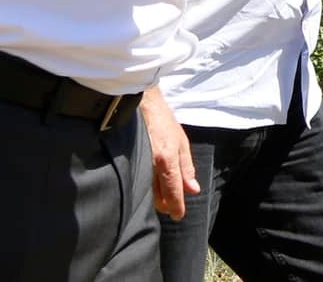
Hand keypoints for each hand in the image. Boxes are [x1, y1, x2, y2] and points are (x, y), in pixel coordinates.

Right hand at [139, 85, 199, 217]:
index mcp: (167, 159)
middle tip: (171, 207)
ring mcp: (138, 163)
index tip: (178, 215)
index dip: (176, 206)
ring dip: (155, 199)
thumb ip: (187, 169)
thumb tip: (193, 190)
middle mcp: (151, 164)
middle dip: (165, 205)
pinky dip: (145, 189)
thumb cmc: (164, 123)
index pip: (172, 191)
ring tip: (162, 199)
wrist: (142, 106)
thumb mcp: (182, 143)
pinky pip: (138, 182)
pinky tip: (149, 188)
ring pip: (146, 192)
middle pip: (157, 196)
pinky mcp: (129, 162)